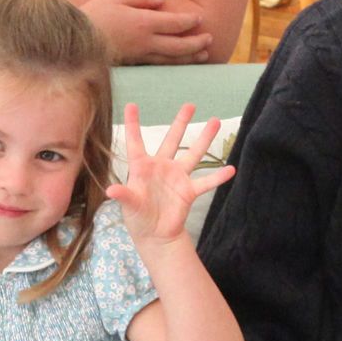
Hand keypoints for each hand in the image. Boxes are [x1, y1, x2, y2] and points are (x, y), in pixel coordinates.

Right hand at [87, 0, 218, 63]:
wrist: (74, 40)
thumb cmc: (94, 14)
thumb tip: (161, 0)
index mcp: (143, 22)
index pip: (175, 23)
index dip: (190, 21)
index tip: (200, 18)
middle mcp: (145, 42)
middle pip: (179, 46)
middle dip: (197, 43)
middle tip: (210, 39)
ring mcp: (139, 56)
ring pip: (171, 59)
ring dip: (190, 58)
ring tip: (203, 55)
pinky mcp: (133, 64)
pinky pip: (159, 65)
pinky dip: (173, 64)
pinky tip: (180, 62)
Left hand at [104, 103, 234, 247]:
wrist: (155, 235)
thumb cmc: (138, 218)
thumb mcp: (129, 206)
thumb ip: (124, 195)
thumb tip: (111, 190)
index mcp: (142, 167)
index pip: (136, 142)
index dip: (133, 124)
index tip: (131, 105)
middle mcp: (161, 167)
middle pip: (172, 140)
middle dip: (181, 122)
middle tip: (190, 105)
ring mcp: (177, 177)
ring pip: (193, 154)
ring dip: (204, 139)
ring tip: (215, 121)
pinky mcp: (189, 191)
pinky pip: (206, 182)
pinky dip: (218, 177)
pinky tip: (231, 169)